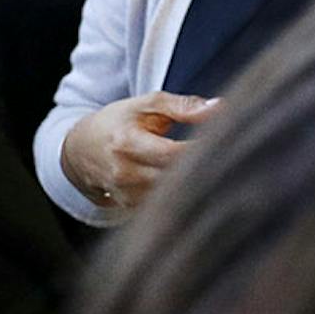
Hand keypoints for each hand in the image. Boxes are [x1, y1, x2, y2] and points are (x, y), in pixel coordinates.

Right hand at [58, 91, 222, 212]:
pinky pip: (166, 207)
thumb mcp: (146, 105)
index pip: (171, 154)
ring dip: (198, 185)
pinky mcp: (132, 209)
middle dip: (205, 170)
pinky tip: (202, 186)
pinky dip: (185, 196)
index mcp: (127, 143)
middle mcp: (125, 174)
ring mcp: (127, 195)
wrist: (80, 150)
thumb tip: (221, 107)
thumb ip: (182, 106)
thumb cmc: (119, 122)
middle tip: (234, 160)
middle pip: (174, 179)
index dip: (200, 151)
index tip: (227, 142)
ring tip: (222, 172)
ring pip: (173, 197)